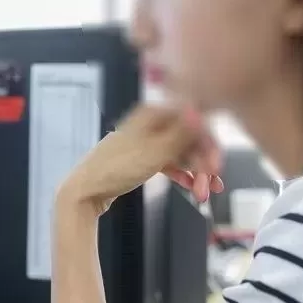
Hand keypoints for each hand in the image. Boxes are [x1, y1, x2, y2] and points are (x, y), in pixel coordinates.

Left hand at [58, 106, 223, 215]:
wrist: (85, 192)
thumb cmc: (117, 169)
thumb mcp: (155, 151)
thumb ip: (183, 132)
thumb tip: (203, 109)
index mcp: (153, 113)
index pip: (193, 122)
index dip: (208, 143)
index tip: (217, 165)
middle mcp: (150, 123)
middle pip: (188, 139)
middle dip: (203, 162)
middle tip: (212, 185)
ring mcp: (145, 141)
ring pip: (180, 153)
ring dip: (195, 172)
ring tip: (205, 193)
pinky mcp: (141, 159)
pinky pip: (168, 163)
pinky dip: (181, 174)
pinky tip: (193, 188)